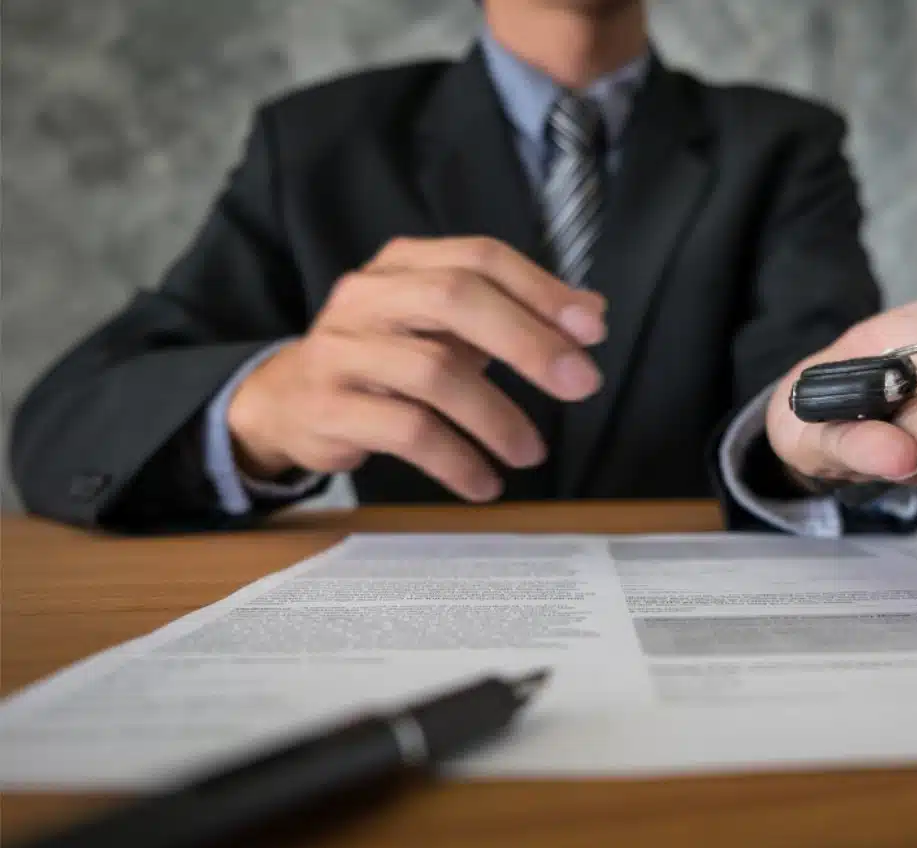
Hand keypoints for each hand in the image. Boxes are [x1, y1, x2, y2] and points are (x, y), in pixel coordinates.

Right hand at [228, 237, 606, 501]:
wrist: (285, 401)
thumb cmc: (383, 359)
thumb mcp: (444, 328)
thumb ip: (513, 314)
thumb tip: (591, 314)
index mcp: (403, 264)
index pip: (479, 258)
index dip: (540, 290)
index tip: (592, 330)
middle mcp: (368, 295)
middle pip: (455, 299)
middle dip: (528, 342)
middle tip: (581, 385)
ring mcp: (342, 349)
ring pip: (433, 372)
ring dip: (496, 417)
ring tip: (531, 453)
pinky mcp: (329, 406)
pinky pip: (406, 431)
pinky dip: (456, 460)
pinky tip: (484, 482)